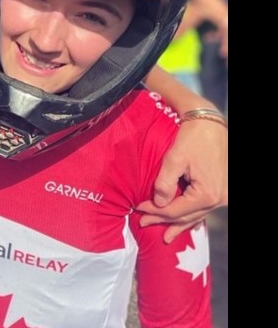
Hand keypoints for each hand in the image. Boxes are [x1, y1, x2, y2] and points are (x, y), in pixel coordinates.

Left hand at [137, 116, 227, 242]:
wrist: (211, 124)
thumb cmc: (192, 138)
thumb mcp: (174, 159)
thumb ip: (165, 183)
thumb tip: (159, 204)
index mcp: (207, 194)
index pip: (175, 210)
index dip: (155, 212)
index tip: (138, 208)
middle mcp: (219, 199)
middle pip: (186, 216)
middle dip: (164, 221)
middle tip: (143, 223)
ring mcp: (222, 196)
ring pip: (196, 214)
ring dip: (179, 223)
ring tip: (166, 236)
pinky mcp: (221, 190)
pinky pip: (204, 208)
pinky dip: (193, 216)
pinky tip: (187, 225)